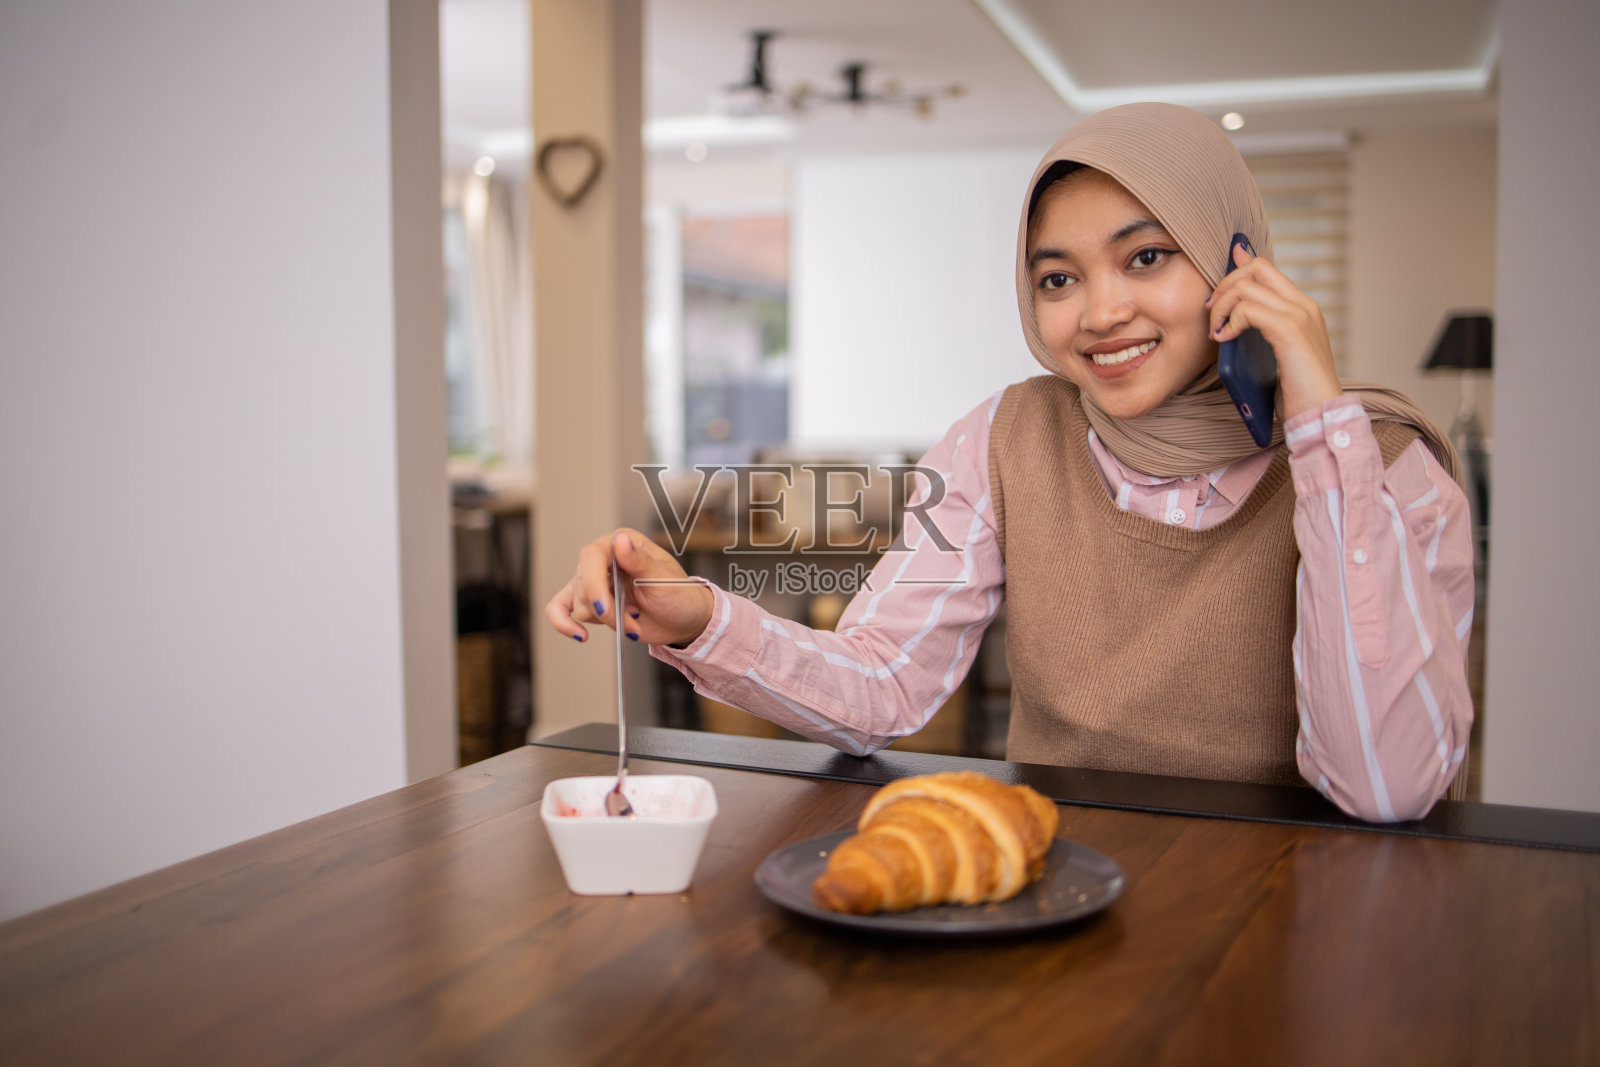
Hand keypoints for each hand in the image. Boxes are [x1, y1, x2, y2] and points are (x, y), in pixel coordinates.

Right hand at [544, 528, 714, 646]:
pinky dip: (564, 623)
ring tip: (633, 621)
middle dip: (608, 610)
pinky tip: (580, 635)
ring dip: (608, 621)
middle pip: (583, 584)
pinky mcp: (590, 604)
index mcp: (622, 543)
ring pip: (579, 604)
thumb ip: (639, 561)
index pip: (591, 557)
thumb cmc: (679, 595)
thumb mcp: (664, 579)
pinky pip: (560, 609)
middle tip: (634, 618)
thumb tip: (620, 541)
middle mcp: (604, 559)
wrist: (683, 621)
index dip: (594, 584)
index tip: (606, 609)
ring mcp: (594, 582)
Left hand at [1205, 242, 1340, 420]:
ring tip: (1216, 332)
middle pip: (1257, 268)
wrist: (1321, 414)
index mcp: (1304, 309)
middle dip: (1225, 284)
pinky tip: (1223, 339)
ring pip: (1247, 286)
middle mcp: (1304, 306)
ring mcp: (1299, 316)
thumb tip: (1240, 318)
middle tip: (1211, 312)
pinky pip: (1248, 309)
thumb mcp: (1280, 354)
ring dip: (1222, 306)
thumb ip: (1265, 331)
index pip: (1269, 269)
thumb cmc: (1298, 392)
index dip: (1239, 266)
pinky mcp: (1289, 331)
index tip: (1217, 286)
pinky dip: (1230, 321)